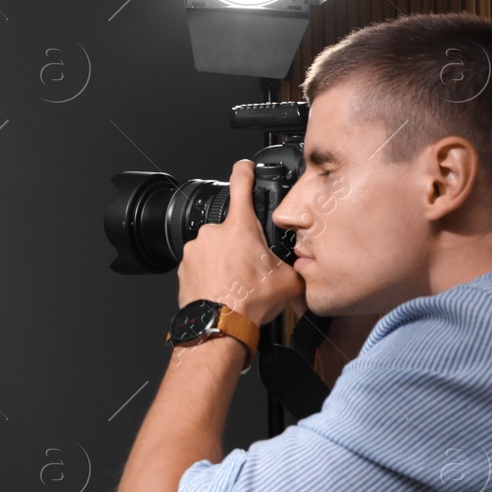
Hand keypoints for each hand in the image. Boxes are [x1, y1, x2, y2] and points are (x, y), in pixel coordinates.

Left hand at [177, 159, 304, 326]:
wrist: (219, 326)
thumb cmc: (248, 302)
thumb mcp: (289, 282)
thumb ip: (298, 265)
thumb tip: (308, 267)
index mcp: (239, 227)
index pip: (241, 185)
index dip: (244, 171)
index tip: (245, 165)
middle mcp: (213, 233)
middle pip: (231, 229)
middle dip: (241, 244)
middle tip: (251, 268)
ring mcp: (195, 250)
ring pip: (215, 249)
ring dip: (225, 260)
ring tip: (238, 283)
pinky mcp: (183, 267)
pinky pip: (201, 264)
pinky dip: (211, 274)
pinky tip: (223, 289)